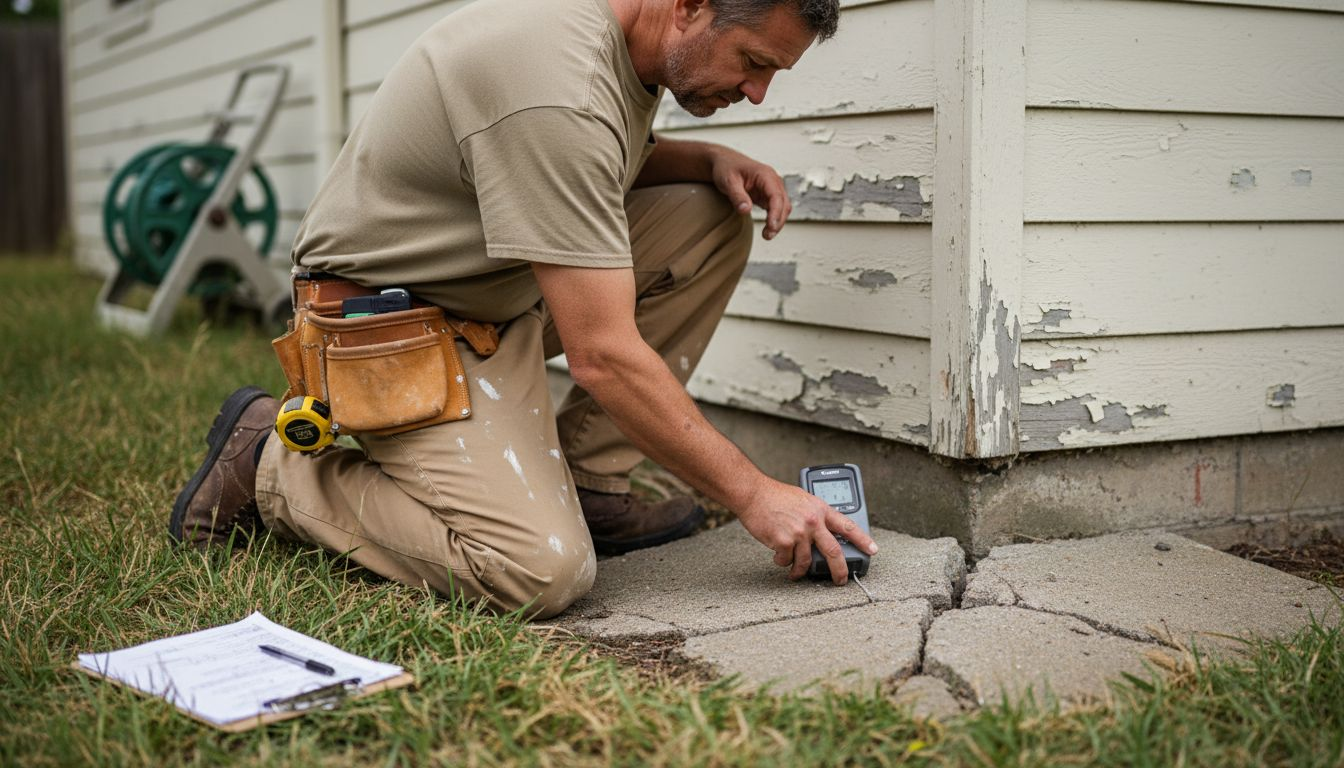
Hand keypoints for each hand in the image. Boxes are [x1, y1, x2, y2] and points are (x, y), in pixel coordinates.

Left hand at [709, 147, 792, 239]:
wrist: (724, 162)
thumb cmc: (726, 169)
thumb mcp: (728, 182)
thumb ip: (737, 196)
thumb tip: (746, 210)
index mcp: (766, 175)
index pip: (777, 196)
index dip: (776, 213)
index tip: (771, 226)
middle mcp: (773, 181)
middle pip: (783, 204)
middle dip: (778, 221)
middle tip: (767, 236)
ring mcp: (772, 188)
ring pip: (783, 208)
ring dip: (778, 222)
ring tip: (767, 236)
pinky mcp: (768, 195)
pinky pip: (776, 209)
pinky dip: (774, 219)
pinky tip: (768, 229)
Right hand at [735, 478, 878, 584]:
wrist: (753, 493)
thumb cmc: (774, 495)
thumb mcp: (802, 499)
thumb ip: (814, 515)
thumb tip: (820, 532)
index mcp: (820, 509)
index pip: (848, 526)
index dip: (863, 540)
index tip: (873, 550)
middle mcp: (813, 521)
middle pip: (834, 552)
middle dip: (839, 570)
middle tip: (841, 580)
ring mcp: (800, 532)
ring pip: (806, 561)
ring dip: (800, 571)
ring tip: (795, 572)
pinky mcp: (784, 542)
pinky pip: (787, 561)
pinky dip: (782, 562)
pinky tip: (777, 556)